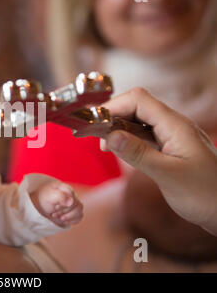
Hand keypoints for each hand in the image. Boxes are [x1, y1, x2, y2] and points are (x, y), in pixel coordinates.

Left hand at [30, 181, 82, 226]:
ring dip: (69, 217)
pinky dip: (72, 220)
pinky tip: (63, 221)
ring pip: (80, 211)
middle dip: (64, 211)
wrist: (39, 206)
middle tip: (53, 214)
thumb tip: (71, 202)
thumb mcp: (49, 196)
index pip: (72, 195)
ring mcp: (74, 204)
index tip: (55, 207)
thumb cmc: (44, 199)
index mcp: (66, 188)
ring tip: (59, 218)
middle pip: (77, 204)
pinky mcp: (74, 212)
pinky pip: (79, 217)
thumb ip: (60, 196)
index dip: (65, 203)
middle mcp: (72, 196)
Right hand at [100, 88, 216, 235]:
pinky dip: (126, 139)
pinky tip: (117, 149)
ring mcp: (171, 136)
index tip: (94, 122)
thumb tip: (110, 136)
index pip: (138, 100)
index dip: (113, 106)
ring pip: (138, 121)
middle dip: (112, 115)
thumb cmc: (204, 195)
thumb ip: (138, 154)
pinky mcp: (168, 147)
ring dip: (117, 128)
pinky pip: (143, 135)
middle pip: (136, 106)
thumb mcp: (168, 175)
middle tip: (91, 133)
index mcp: (175, 125)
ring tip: (101, 143)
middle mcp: (173, 125)